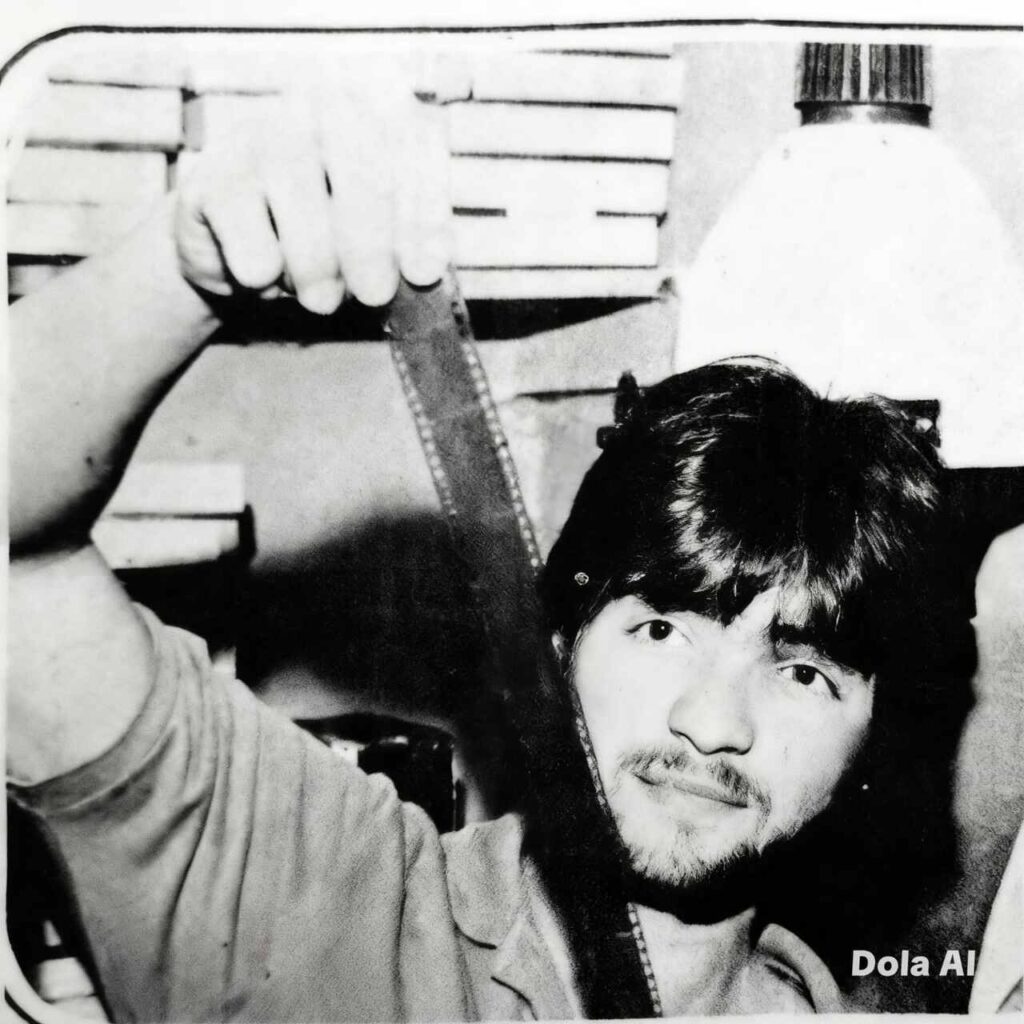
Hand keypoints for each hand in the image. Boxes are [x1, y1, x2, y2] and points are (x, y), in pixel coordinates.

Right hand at [173, 56, 459, 312]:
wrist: (233, 248)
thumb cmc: (319, 237)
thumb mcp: (375, 234)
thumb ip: (407, 239)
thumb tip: (426, 268)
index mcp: (370, 108)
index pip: (414, 152)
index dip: (424, 218)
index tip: (424, 273)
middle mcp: (316, 106)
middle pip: (365, 178)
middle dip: (373, 249)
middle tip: (374, 295)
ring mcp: (259, 138)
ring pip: (306, 211)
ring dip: (319, 270)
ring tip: (319, 296)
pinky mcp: (211, 181)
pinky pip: (253, 245)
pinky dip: (264, 275)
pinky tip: (260, 273)